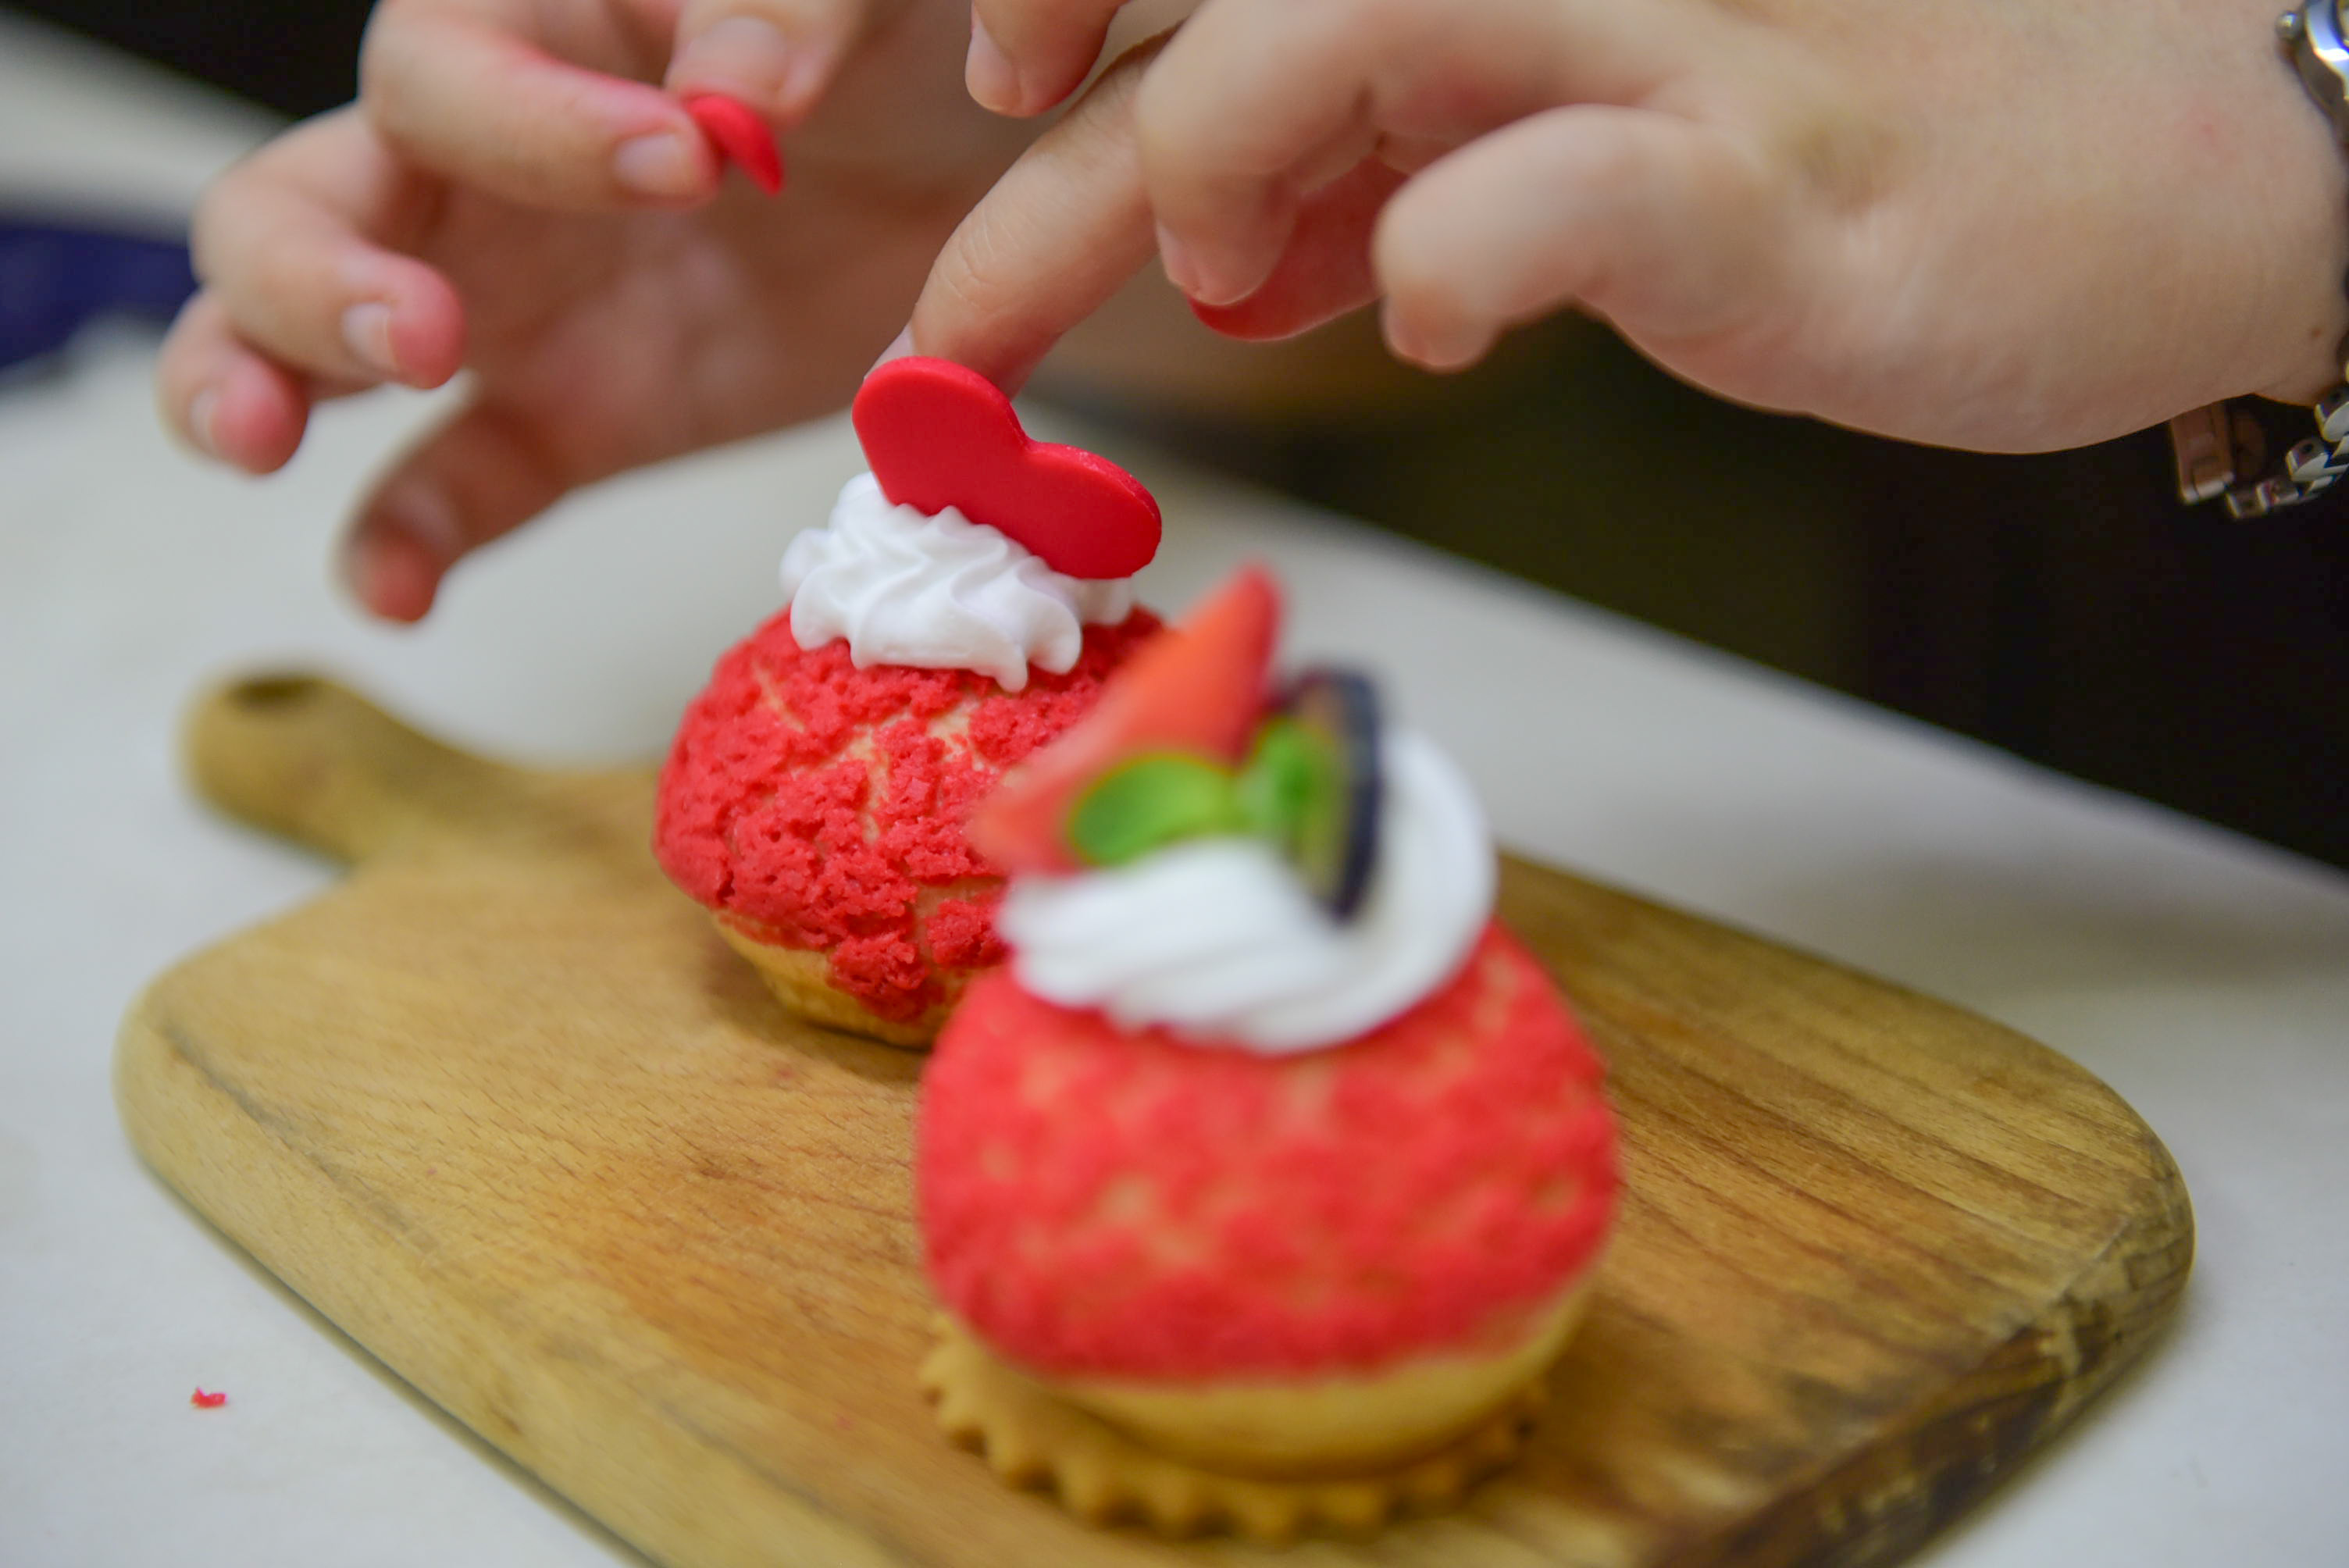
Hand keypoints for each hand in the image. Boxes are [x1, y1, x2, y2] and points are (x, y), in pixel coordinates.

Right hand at [157, 0, 1031, 620]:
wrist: (960, 178)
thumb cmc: (886, 51)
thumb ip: (780, 12)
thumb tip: (734, 92)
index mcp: (531, 27)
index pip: (443, 64)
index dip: (533, 119)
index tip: (685, 160)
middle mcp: (473, 165)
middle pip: (296, 201)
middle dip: (312, 271)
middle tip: (418, 336)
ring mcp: (501, 304)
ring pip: (304, 337)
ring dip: (258, 378)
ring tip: (259, 438)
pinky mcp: (565, 418)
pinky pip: (451, 485)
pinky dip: (405, 540)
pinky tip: (394, 595)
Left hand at [920, 0, 2348, 453]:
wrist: (2160, 168)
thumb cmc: (1860, 140)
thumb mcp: (1573, 110)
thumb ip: (1392, 145)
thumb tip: (1222, 242)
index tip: (987, 96)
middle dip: (1051, 106)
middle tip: (963, 298)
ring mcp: (1674, 28)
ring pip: (1347, 9)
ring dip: (1217, 153)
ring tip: (1231, 272)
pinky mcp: (1773, 167)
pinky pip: (1556, 187)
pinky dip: (1450, 257)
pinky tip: (1439, 320)